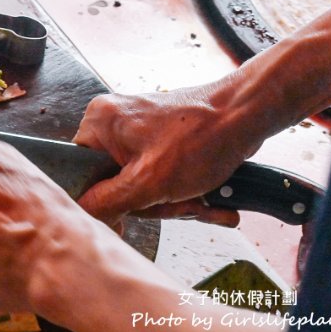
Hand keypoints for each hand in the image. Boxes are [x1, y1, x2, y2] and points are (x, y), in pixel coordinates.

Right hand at [73, 86, 258, 226]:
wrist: (249, 115)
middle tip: (177, 202)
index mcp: (99, 122)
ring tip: (201, 200)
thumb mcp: (148, 182)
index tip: (128, 216)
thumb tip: (84, 214)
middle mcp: (115, 122)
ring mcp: (140, 130)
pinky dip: (185, 191)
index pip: (80, 173)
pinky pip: (161, 175)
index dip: (103, 200)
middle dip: (153, 203)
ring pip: (142, 184)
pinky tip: (210, 200)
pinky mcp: (162, 138)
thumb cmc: (203, 137)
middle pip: (115, 183)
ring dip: (175, 201)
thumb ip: (107, 202)